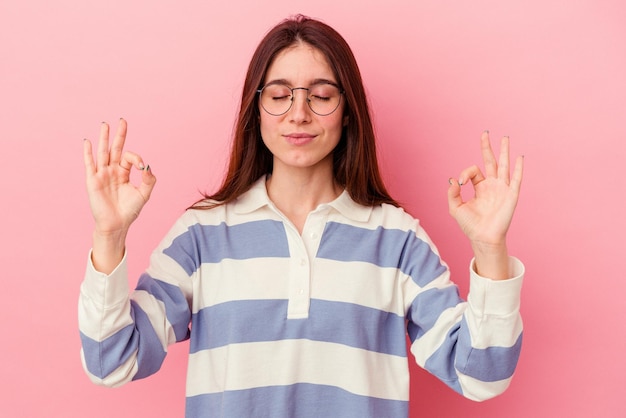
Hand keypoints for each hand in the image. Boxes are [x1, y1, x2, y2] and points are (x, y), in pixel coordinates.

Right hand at [83, 119, 155, 237]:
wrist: (116, 224)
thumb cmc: (129, 211)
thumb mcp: (144, 194)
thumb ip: (149, 180)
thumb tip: (147, 166)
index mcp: (123, 173)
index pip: (129, 158)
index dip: (136, 158)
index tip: (141, 166)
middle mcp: (112, 171)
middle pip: (115, 149)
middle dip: (119, 135)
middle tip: (122, 120)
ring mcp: (102, 174)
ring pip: (103, 152)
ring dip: (104, 138)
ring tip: (105, 124)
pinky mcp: (92, 180)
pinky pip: (89, 164)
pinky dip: (88, 152)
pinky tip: (88, 141)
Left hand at [447, 131, 523, 253]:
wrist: (482, 237)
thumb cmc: (470, 225)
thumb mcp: (455, 208)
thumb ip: (452, 194)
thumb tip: (452, 180)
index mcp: (480, 188)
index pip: (473, 171)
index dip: (465, 173)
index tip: (460, 184)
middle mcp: (492, 186)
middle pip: (490, 161)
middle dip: (488, 147)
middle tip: (485, 133)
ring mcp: (502, 189)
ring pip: (504, 166)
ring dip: (504, 152)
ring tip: (505, 138)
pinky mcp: (511, 195)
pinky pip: (516, 179)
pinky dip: (518, 168)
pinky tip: (519, 157)